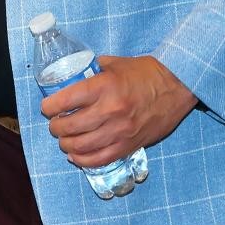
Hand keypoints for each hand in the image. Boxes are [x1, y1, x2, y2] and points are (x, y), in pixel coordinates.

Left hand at [41, 55, 197, 167]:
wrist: (177, 87)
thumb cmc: (147, 72)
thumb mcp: (115, 63)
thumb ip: (94, 69)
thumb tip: (75, 74)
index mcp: (104, 87)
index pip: (66, 100)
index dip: (50, 106)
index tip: (47, 107)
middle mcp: (110, 111)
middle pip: (70, 126)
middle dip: (55, 128)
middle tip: (54, 124)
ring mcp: (120, 131)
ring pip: (82, 146)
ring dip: (66, 145)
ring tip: (64, 140)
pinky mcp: (129, 145)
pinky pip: (100, 159)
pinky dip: (83, 160)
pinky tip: (76, 156)